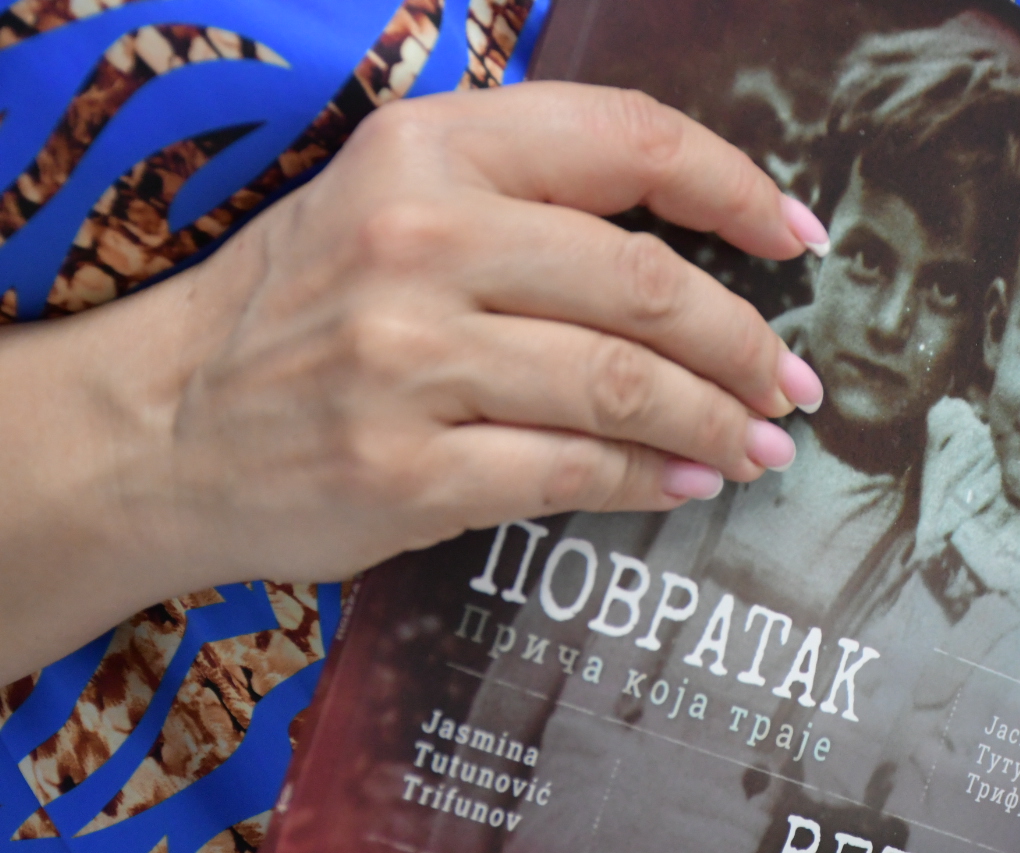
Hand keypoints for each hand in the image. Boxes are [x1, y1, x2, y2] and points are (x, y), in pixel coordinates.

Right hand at [0, 82, 828, 683]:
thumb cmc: (298, 309)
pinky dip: (651, 481)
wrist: (162, 424)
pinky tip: (686, 484)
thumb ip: (524, 201)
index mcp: (429, 150)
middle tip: (792, 382)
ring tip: (761, 444)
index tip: (795, 240)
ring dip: (717, 422)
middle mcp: (420, 240)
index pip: (625, 139)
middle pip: (647, 283)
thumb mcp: (389, 202)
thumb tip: (694, 253)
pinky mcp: (407, 468)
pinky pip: (574, 472)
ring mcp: (409, 360)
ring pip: (624, 386)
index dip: (736, 188)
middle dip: (747, 343)